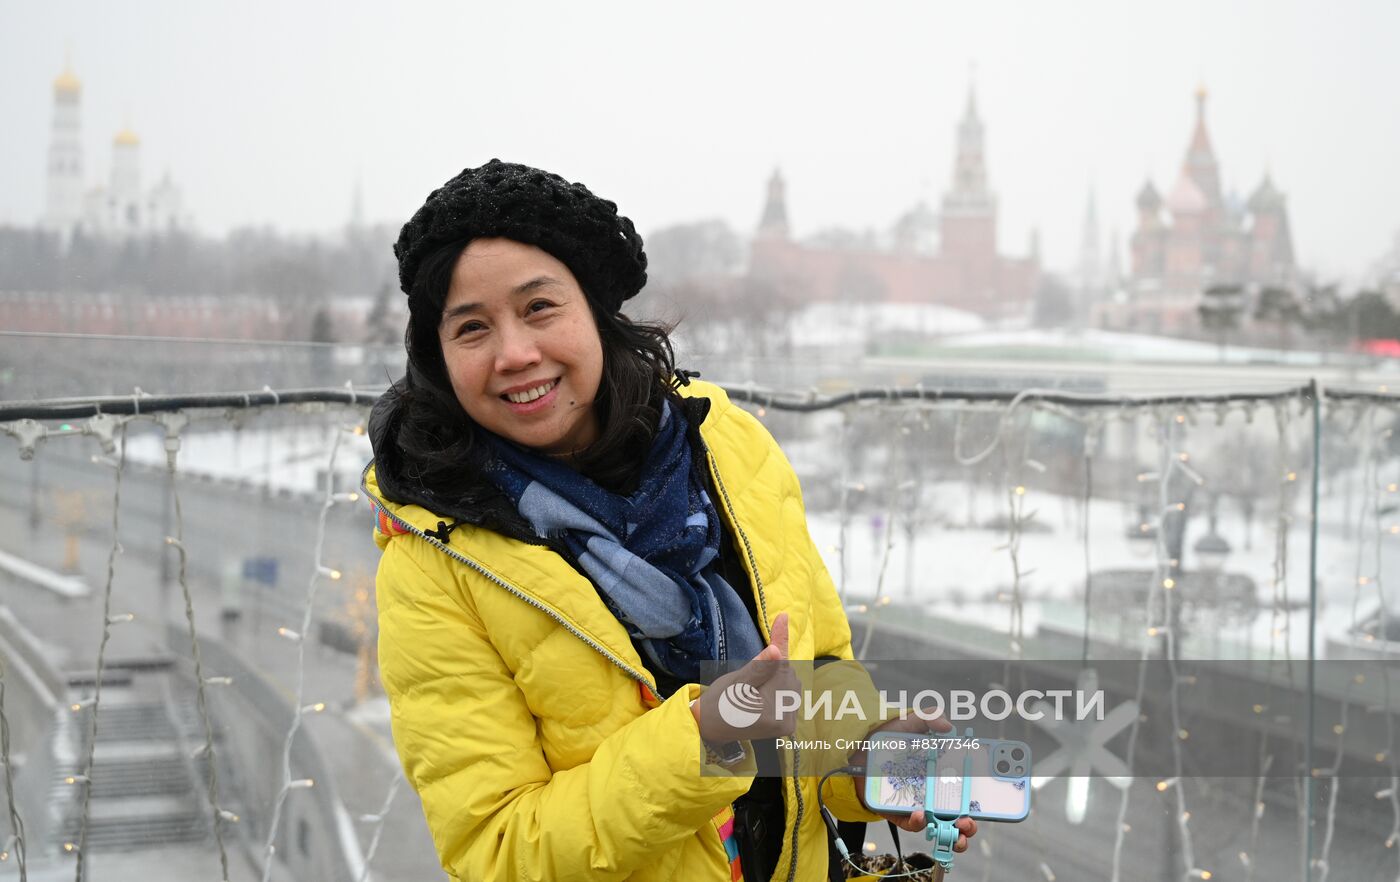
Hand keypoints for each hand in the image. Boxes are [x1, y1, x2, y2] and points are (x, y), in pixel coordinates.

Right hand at [691, 613, 800, 742]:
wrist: (710, 728)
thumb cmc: (717, 703)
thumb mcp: (734, 681)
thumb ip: (759, 666)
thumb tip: (778, 650)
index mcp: (771, 711)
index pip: (780, 667)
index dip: (780, 640)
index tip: (784, 616)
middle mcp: (785, 720)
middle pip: (787, 675)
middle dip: (771, 668)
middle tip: (748, 681)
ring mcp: (788, 724)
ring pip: (789, 682)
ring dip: (774, 678)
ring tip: (753, 690)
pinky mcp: (787, 725)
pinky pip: (789, 693)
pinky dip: (777, 686)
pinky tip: (762, 694)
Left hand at [849, 710, 978, 851]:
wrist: (855, 746)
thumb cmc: (886, 737)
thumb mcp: (909, 723)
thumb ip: (928, 718)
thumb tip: (949, 727)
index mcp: (940, 776)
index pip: (965, 793)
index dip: (980, 800)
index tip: (993, 803)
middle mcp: (930, 793)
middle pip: (956, 816)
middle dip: (969, 825)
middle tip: (971, 822)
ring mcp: (914, 804)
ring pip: (938, 826)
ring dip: (951, 833)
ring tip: (957, 829)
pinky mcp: (895, 812)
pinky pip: (909, 824)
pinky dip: (917, 823)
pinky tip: (921, 814)